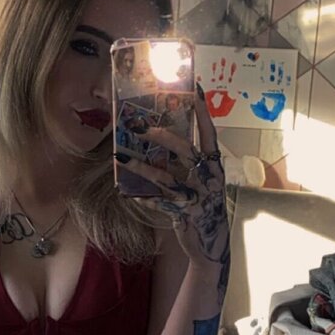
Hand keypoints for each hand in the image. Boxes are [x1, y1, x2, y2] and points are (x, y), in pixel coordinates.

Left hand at [118, 86, 229, 271]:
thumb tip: (164, 139)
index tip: (195, 90)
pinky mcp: (185, 214)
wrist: (212, 244)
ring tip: (119, 157)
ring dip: (140, 166)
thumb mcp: (203, 182)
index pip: (209, 134)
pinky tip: (125, 191)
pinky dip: (142, 197)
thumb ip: (190, 163)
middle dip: (160, 135)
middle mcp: (208, 178)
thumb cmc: (204, 206)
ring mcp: (197, 196)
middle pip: (184, 150)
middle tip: (136, 125)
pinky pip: (159, 203)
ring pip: (166, 177)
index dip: (203, 113)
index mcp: (215, 166)